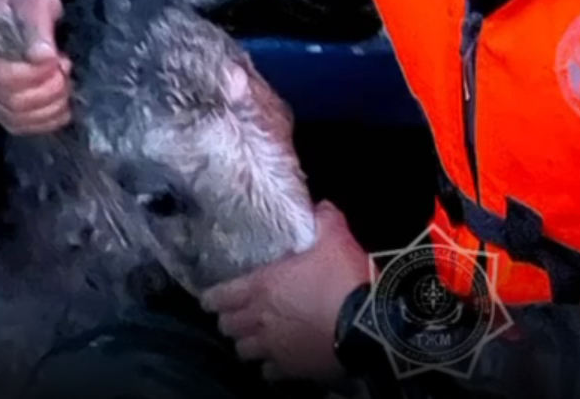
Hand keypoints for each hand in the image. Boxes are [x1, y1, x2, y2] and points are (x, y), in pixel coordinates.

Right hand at [0, 0, 71, 133]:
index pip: (5, 77)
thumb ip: (36, 26)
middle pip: (13, 101)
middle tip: (67, 70)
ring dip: (50, 108)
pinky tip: (62, 107)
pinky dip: (44, 121)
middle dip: (49, 91)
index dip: (38, 75)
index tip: (61, 58)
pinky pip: (18, 124)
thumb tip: (42, 56)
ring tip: (67, 85)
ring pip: (16, 117)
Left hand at [202, 202, 370, 383]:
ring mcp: (274, 348)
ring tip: (255, 337)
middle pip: (228, 326)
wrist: (368, 326)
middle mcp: (260, 320)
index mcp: (263, 286)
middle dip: (229, 320)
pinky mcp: (291, 369)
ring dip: (247, 343)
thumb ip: (324, 220)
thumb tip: (320, 206)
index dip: (212, 297)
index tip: (211, 298)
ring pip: (243, 351)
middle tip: (237, 314)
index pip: (221, 296)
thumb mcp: (336, 239)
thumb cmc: (344, 280)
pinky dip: (271, 366)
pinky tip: (279, 359)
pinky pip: (269, 373)